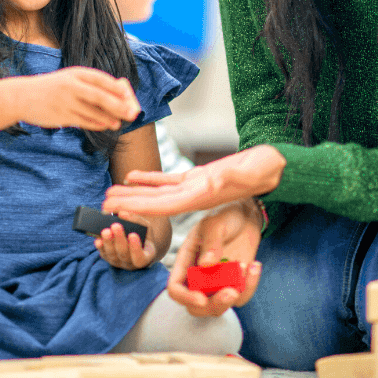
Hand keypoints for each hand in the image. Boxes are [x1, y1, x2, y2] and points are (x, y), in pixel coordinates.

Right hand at [19, 67, 139, 130]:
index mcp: (75, 73)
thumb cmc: (52, 88)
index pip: (101, 79)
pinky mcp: (61, 116)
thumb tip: (118, 92)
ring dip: (109, 118)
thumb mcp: (69, 79)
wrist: (22, 96)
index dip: (117, 88)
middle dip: (118, 106)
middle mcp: (71, 86)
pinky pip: (84, 121)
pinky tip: (105, 125)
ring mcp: (66, 102)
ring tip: (119, 123)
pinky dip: (96, 124)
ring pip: (93, 112)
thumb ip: (89, 84)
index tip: (129, 95)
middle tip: (132, 113)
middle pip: (100, 97)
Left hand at [94, 212, 157, 269]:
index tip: (132, 234)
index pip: (141, 258)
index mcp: (146, 256)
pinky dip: (100, 246)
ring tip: (105, 230)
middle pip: (124, 254)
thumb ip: (136, 220)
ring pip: (112, 255)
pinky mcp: (108, 259)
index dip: (136, 248)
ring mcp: (119, 262)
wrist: (136, 241)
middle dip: (119, 239)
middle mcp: (131, 263)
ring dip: (108, 242)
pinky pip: (103, 254)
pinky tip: (98, 239)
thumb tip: (122, 214)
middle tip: (116, 226)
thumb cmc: (142, 234)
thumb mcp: (145, 227)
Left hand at [103, 144, 285, 215]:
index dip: (138, 208)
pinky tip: (132, 176)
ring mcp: (195, 188)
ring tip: (110, 193)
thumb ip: (232, 178)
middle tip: (101, 205)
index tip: (117, 209)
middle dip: (129, 205)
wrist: (276, 168)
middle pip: (154, 203)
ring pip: (157, 193)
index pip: (163, 206)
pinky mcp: (198, 178)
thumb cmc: (265, 169)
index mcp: (202, 197)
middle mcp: (195, 197)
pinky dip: (150, 179)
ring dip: (134, 194)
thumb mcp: (249, 172)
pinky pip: (168, 181)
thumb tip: (213, 181)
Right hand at [165, 200, 262, 316]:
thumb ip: (211, 242)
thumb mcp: (215, 224)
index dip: (185, 297)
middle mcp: (198, 277)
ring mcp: (217, 284)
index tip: (202, 298)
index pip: (175, 288)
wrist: (246, 217)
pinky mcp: (235, 285)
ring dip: (235, 296)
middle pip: (196, 307)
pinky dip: (249, 286)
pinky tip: (255, 265)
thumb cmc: (225, 217)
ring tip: (247, 267)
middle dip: (213, 305)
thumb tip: (205, 265)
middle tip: (231, 292)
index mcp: (185, 262)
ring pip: (219, 307)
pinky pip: (241, 297)